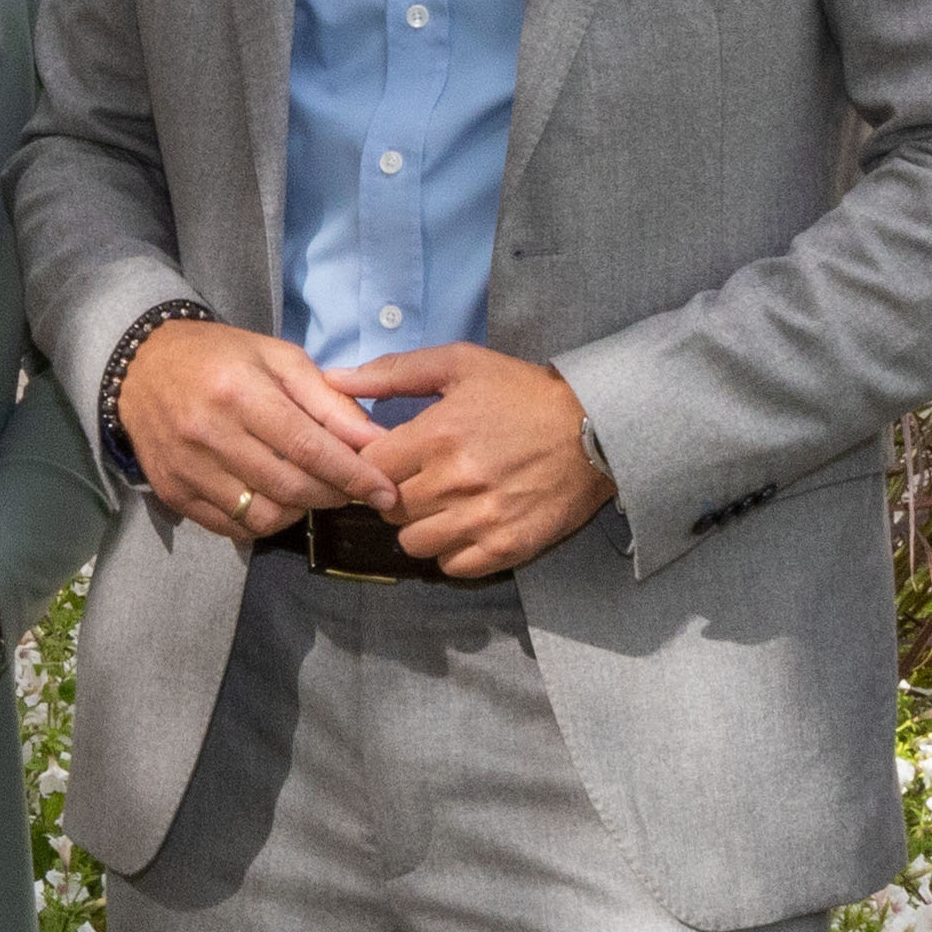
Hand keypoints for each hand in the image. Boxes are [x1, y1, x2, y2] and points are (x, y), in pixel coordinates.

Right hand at [119, 319, 391, 540]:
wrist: (141, 367)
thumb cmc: (220, 356)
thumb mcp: (278, 359)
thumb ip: (328, 401)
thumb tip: (374, 441)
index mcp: (240, 391)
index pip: (309, 447)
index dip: (354, 475)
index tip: (387, 491)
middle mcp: (209, 433)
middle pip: (290, 486)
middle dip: (334, 495)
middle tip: (352, 489)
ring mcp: (187, 468)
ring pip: (262, 516)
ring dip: (298, 512)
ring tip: (307, 490)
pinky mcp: (172, 493)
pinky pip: (231, 527)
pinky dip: (261, 521)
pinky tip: (270, 498)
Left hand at [316, 345, 613, 576]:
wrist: (597, 427)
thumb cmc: (523, 393)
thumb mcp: (460, 364)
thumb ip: (392, 371)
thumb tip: (334, 379)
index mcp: (438, 434)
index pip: (369, 468)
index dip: (372, 464)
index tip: (389, 459)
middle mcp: (456, 481)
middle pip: (389, 508)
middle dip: (394, 494)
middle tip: (418, 479)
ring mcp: (483, 519)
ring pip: (414, 543)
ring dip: (420, 525)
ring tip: (442, 504)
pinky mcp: (508, 547)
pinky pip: (452, 566)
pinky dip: (451, 551)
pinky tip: (465, 525)